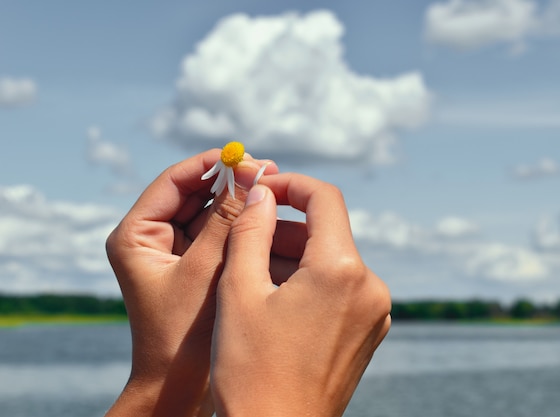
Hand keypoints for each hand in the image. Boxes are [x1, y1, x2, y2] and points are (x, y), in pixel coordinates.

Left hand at [104, 150, 276, 416]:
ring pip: (210, 212)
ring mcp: (173, 251)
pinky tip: (268, 219)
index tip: (247, 157)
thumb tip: (249, 174)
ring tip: (274, 192)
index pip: (173, 181)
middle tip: (269, 172)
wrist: (178, 387)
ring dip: (239, 203)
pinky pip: (219, 234)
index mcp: (136, 235)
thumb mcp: (206, 270)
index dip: (210, 165)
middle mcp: (151, 238)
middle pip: (193, 193)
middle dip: (230, 182)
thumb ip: (226, 220)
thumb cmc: (181, 335)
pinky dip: (241, 227)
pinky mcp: (194, 265)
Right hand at [210, 174, 391, 416]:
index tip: (259, 190)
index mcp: (342, 271)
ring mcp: (375, 312)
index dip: (289, 185)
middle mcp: (371, 287)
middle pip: (328, 230)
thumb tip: (261, 190)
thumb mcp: (239, 290)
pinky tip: (275, 298)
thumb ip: (251, 229)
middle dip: (285, 227)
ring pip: (333, 259)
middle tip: (244, 237)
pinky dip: (311, 280)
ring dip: (295, 255)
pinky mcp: (370, 330)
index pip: (324, 198)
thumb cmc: (252, 370)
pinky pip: (341, 287)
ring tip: (252, 272)